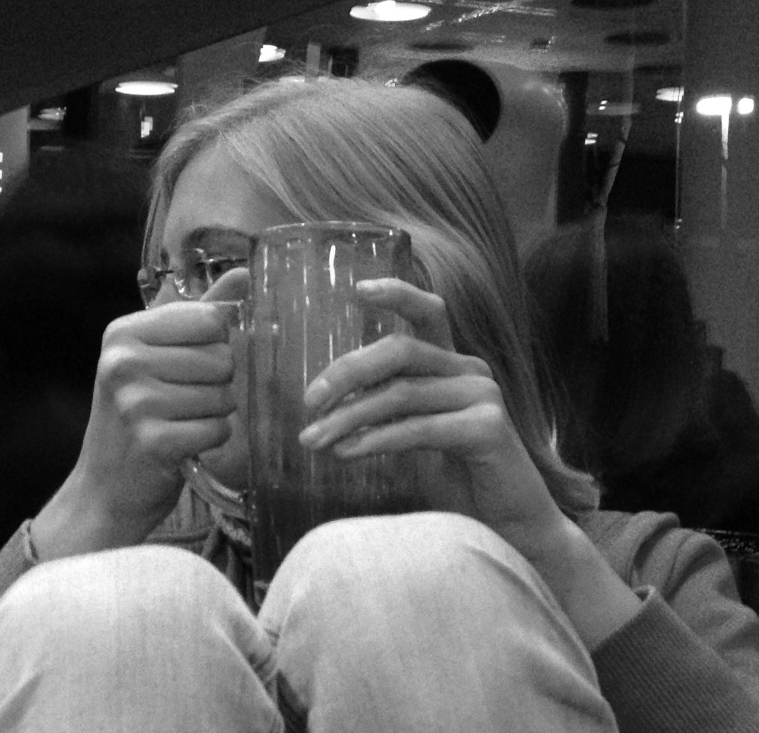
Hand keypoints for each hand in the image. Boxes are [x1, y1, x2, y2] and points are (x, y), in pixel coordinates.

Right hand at [32, 270, 248, 558]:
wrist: (105, 489)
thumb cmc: (137, 416)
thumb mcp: (156, 356)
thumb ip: (201, 313)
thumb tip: (244, 273)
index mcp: (123, 332)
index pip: (210, 320)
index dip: (215, 344)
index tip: (188, 364)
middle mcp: (123, 362)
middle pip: (222, 358)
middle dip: (217, 384)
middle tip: (183, 401)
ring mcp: (135, 403)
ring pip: (224, 395)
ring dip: (214, 413)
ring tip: (181, 421)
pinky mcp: (154, 442)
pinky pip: (219, 429)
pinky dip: (210, 440)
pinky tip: (183, 443)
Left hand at [297, 277, 567, 565]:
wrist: (510, 526)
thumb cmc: (458, 478)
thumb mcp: (413, 433)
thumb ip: (385, 408)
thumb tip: (325, 403)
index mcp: (451, 364)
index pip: (428, 312)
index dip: (397, 294)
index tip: (356, 291)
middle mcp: (470, 370)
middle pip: (398, 351)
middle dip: (346, 373)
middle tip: (308, 402)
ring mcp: (483, 396)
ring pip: (401, 393)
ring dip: (349, 417)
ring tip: (313, 441)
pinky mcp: (488, 429)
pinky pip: (419, 428)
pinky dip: (376, 440)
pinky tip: (346, 453)